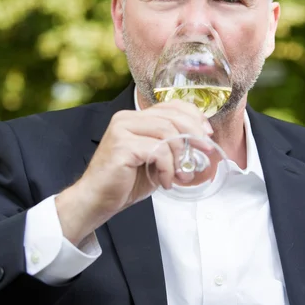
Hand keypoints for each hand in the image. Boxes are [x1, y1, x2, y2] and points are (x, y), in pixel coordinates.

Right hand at [55, 101, 212, 244]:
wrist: (97, 200)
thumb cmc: (125, 181)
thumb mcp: (155, 160)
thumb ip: (173, 148)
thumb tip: (201, 145)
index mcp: (135, 117)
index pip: (171, 105)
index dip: (194, 117)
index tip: (206, 134)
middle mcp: (127, 118)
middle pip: (172, 116)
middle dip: (194, 135)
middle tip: (205, 152)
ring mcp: (122, 130)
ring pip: (168, 132)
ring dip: (180, 157)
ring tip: (179, 175)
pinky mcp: (122, 145)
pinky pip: (158, 150)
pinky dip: (168, 168)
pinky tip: (165, 182)